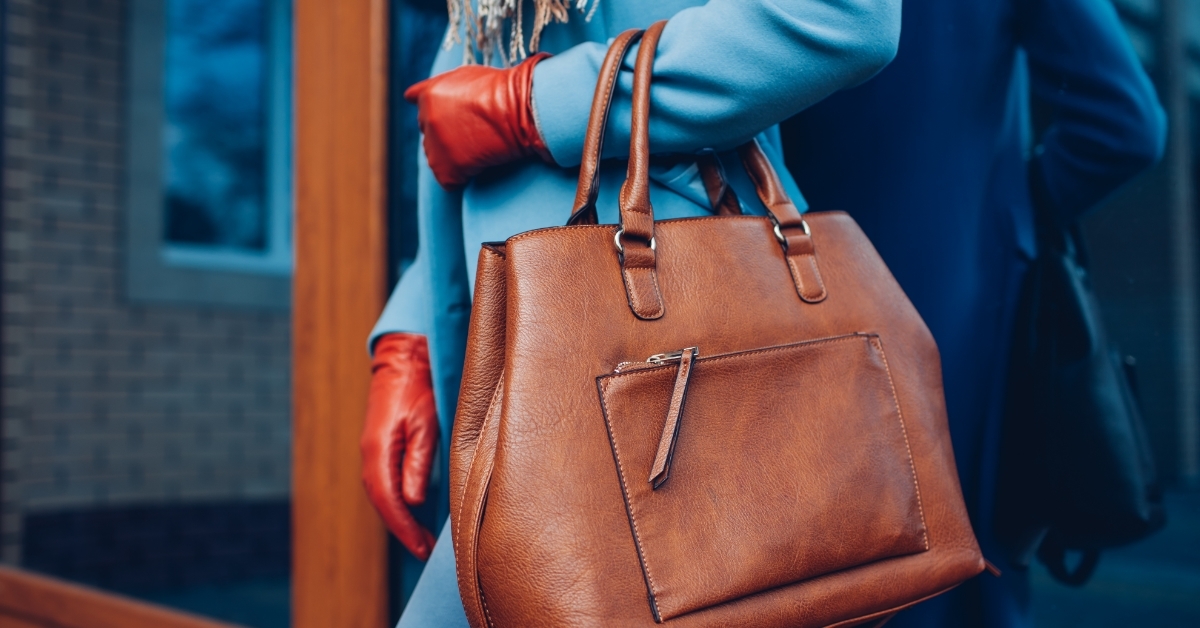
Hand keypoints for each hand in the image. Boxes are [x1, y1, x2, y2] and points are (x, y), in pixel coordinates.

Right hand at [361, 333, 438, 559]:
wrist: (405, 357)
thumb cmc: (420, 386)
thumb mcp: (426, 423)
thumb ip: (418, 462)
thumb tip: (412, 502)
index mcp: (378, 450)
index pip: (388, 501)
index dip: (404, 529)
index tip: (421, 549)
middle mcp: (370, 453)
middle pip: (382, 502)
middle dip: (402, 530)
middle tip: (425, 552)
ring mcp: (374, 450)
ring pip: (383, 494)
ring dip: (400, 518)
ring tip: (423, 540)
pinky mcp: (382, 445)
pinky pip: (386, 481)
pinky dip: (398, 501)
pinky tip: (414, 511)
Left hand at [405, 53, 552, 187]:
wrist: (523, 111)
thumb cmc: (502, 91)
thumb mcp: (464, 76)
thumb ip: (435, 87)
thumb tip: (407, 97)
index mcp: (428, 95)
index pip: (422, 110)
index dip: (444, 115)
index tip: (461, 118)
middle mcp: (426, 119)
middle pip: (430, 136)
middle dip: (448, 137)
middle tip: (476, 134)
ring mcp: (435, 145)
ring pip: (437, 159)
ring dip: (455, 158)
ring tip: (480, 148)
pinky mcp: (447, 168)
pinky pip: (449, 182)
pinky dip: (463, 178)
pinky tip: (481, 164)